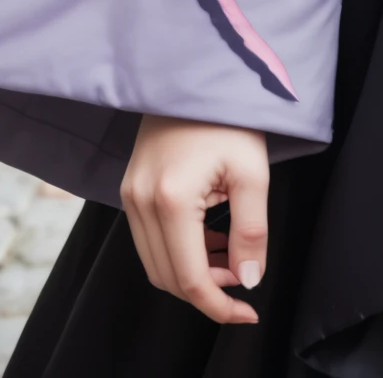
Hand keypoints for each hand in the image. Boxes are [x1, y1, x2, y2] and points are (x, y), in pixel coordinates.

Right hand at [121, 115, 268, 324]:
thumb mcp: (252, 170)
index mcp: (171, 200)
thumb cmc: (228, 115)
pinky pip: (150, 239)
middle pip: (167, 277)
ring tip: (231, 257)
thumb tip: (249, 279)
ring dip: (192, 272)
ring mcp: (130, 194)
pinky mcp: (130, 187)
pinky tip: (210, 239)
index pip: (188, 278)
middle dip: (207, 290)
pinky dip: (178, 251)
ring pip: (155, 262)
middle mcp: (140, 202)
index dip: (218, 305)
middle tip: (244, 278)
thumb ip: (251, 230)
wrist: (196, 71)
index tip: (248, 311)